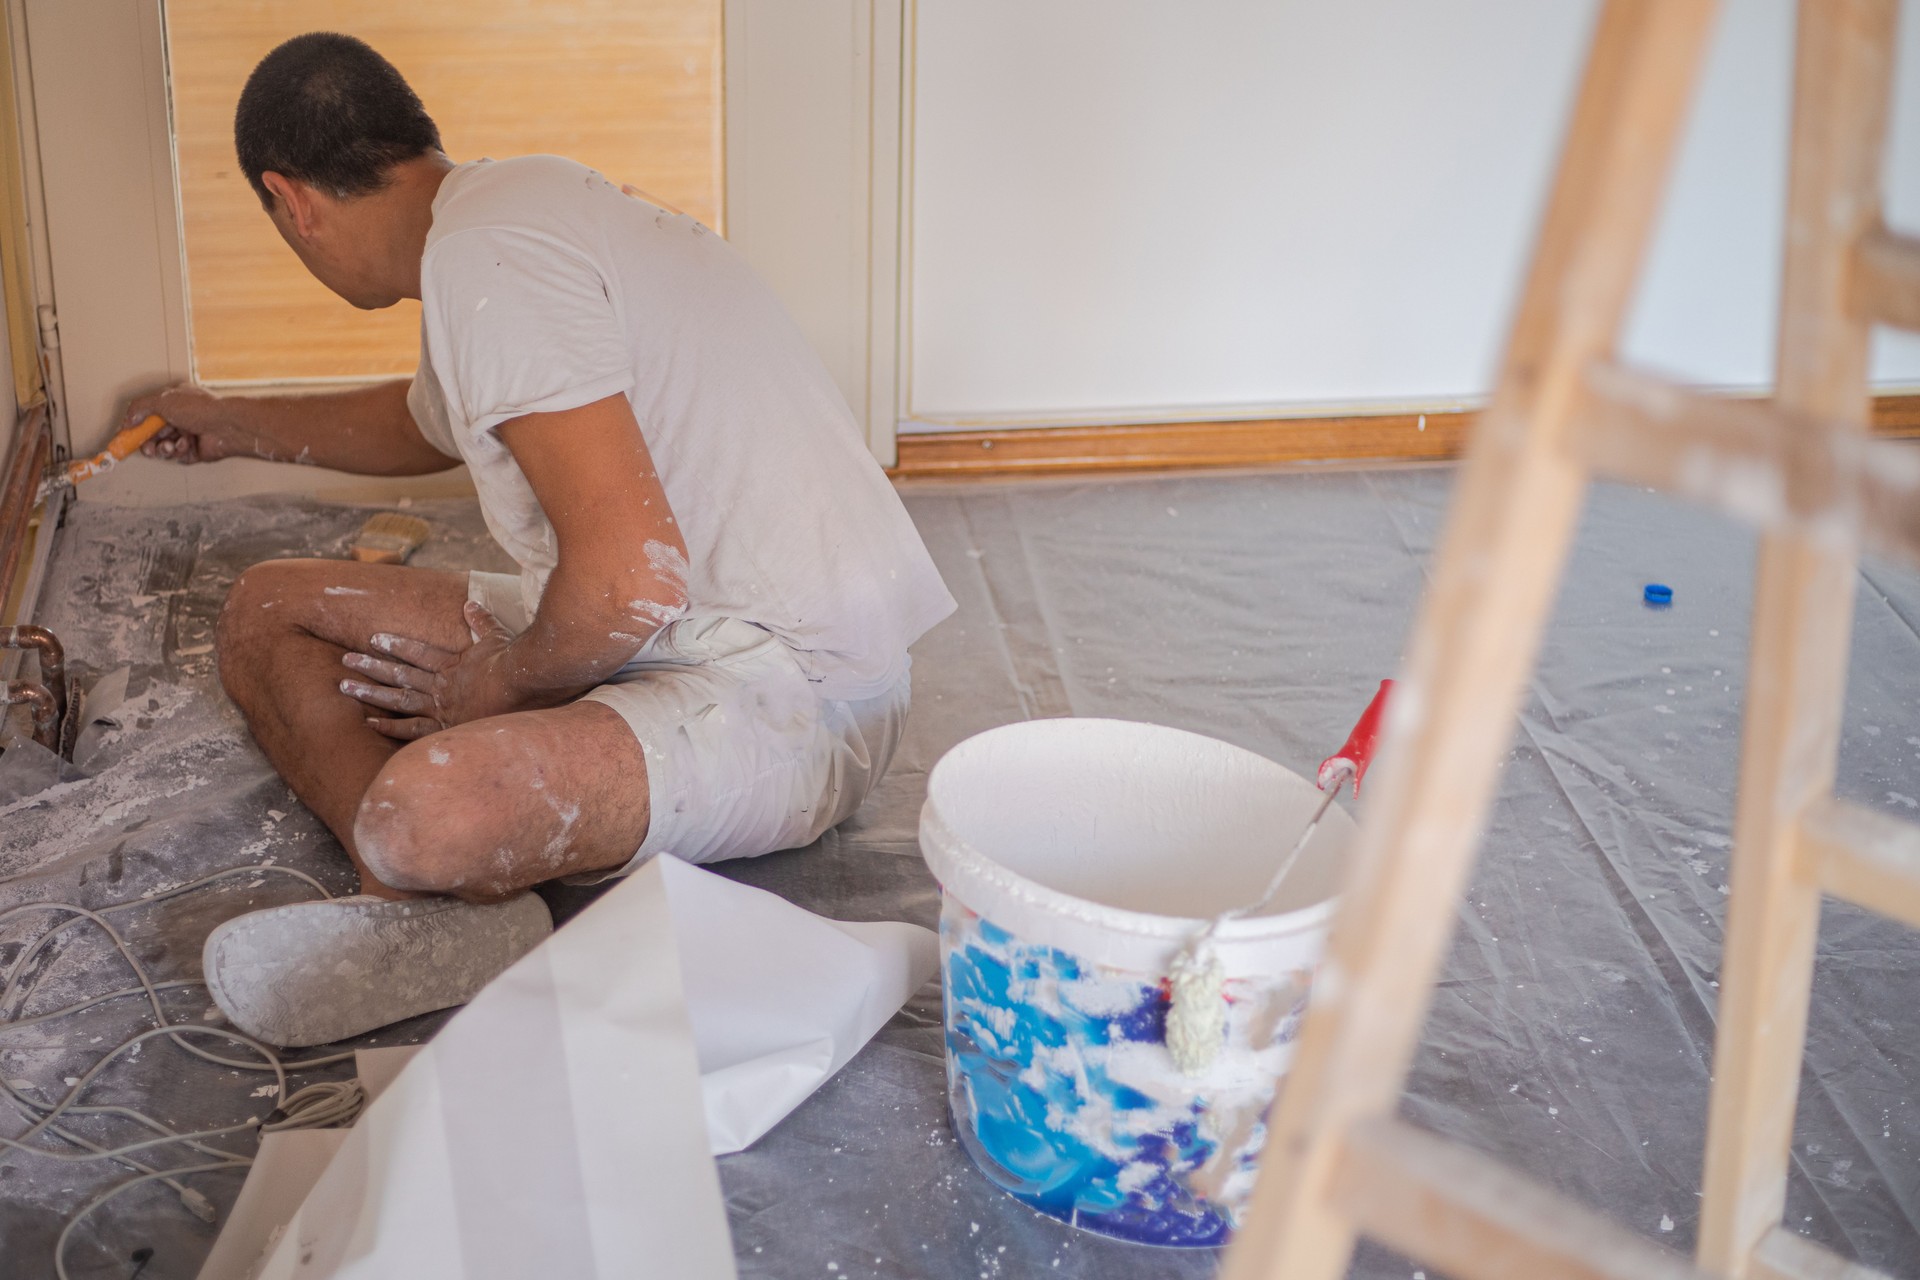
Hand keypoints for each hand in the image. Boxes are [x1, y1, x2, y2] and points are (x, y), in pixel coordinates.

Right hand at [126, 384, 245, 463]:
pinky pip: (177, 455)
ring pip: (163, 446)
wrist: (227, 426)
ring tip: (169, 445)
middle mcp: (180, 417)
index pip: (147, 413)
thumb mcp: (162, 400)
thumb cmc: (201, 408)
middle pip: (153, 433)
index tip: (124, 436)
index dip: (135, 425)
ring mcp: (188, 434)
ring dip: (162, 448)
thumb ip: (140, 408)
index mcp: (173, 401)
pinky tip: (185, 445)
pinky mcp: (195, 450)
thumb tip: (127, 420)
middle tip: (147, 447)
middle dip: (147, 442)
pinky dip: (178, 451)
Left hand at [339, 602, 523, 739]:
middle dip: (371, 666)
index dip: (396, 645)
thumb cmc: (512, 666)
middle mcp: (440, 685)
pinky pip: (412, 729)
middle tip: (346, 660)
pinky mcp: (444, 727)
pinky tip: (369, 724)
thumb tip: (469, 603)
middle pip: (400, 674)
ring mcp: (440, 707)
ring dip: (371, 692)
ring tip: (345, 686)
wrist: (521, 689)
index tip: (374, 639)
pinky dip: (390, 727)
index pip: (418, 653)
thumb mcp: (497, 638)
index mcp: (453, 665)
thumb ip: (482, 621)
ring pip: (398, 699)